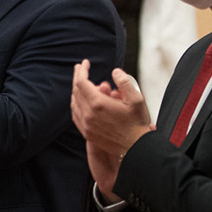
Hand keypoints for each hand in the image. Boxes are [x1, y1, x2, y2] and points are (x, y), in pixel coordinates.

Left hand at [71, 61, 153, 192]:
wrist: (136, 148)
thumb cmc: (138, 123)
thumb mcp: (136, 99)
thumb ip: (124, 82)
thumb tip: (115, 72)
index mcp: (98, 104)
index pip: (82, 82)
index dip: (82, 70)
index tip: (85, 63)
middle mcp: (88, 114)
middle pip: (76, 91)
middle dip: (77, 78)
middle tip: (81, 69)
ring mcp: (86, 125)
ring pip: (74, 103)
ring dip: (76, 91)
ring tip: (82, 83)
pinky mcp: (87, 133)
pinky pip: (76, 115)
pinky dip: (76, 104)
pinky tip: (82, 100)